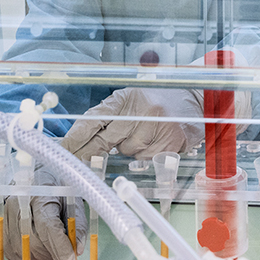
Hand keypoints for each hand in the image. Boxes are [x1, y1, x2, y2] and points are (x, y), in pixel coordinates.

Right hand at [2, 167, 85, 259]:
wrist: (35, 179)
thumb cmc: (57, 191)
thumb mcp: (75, 202)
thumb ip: (78, 226)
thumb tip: (77, 251)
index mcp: (41, 193)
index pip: (48, 226)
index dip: (60, 248)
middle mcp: (19, 203)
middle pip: (34, 243)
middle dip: (53, 256)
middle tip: (66, 256)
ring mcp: (7, 215)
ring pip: (23, 252)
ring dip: (42, 258)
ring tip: (53, 249)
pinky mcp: (2, 228)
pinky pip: (14, 254)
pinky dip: (29, 259)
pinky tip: (40, 251)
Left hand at [62, 86, 253, 161]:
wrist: (196, 98)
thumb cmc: (158, 100)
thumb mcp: (131, 100)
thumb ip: (109, 117)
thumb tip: (80, 142)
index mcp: (125, 97)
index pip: (93, 118)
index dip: (75, 137)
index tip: (63, 150)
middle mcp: (140, 109)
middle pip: (104, 140)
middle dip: (90, 153)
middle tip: (78, 162)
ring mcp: (156, 126)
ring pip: (127, 151)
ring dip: (129, 149)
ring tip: (143, 135)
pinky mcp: (171, 141)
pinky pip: (147, 158)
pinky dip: (147, 154)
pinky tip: (156, 142)